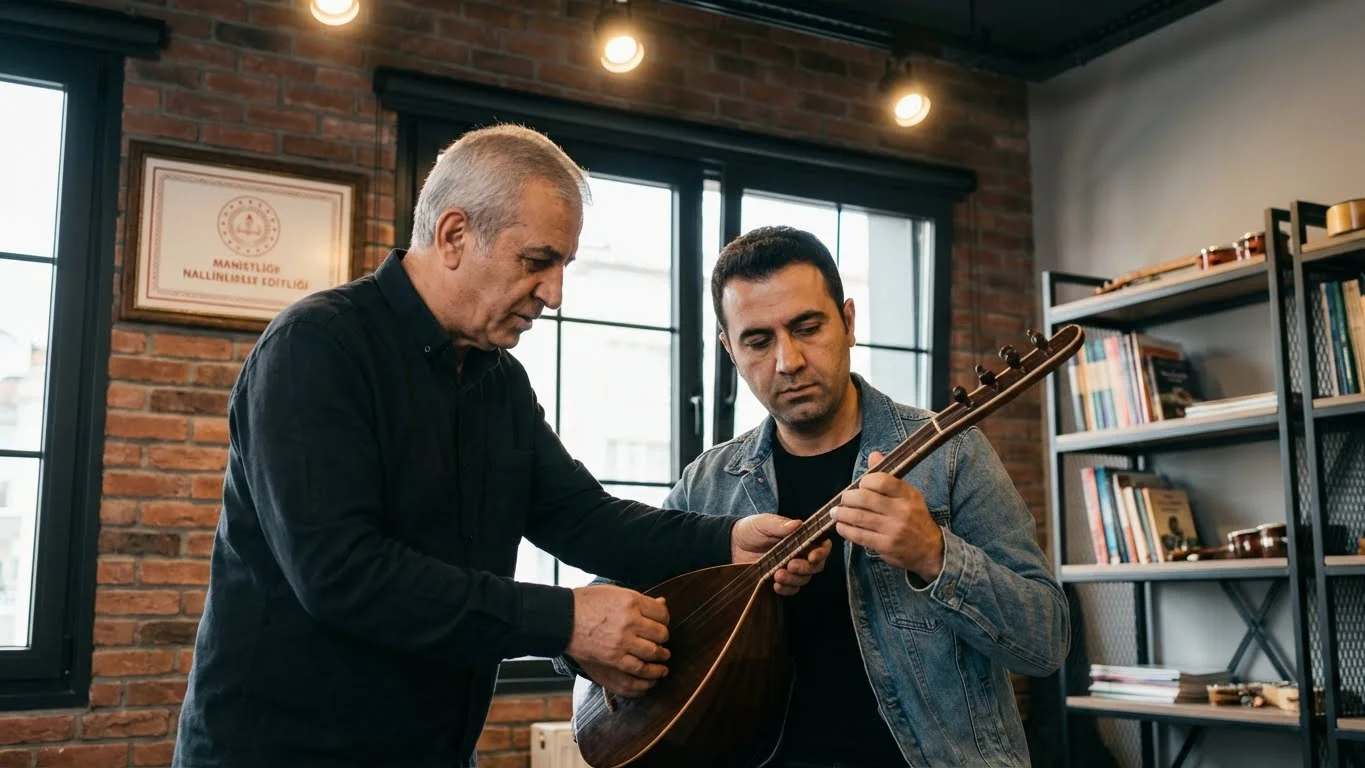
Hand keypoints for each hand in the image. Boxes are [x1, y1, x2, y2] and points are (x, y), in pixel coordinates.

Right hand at [565, 584, 669, 697]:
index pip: (662, 614)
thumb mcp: (615, 592)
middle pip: (661, 634)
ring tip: (663, 661)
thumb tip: (662, 605)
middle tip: (662, 643)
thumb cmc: (588, 602)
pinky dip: (649, 676)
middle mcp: (629, 622)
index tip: (661, 623)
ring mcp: (621, 643)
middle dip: (664, 639)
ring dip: (661, 659)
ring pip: (653, 654)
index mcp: (631, 602)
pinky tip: (653, 676)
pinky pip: (638, 671)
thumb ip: (640, 600)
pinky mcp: (613, 660)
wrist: (563, 618)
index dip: (664, 620)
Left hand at [731, 513, 832, 595]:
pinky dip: (786, 589)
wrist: (732, 545)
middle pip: (815, 566)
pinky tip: (776, 584)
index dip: (821, 552)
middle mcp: (799, 554)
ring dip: (794, 579)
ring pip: (804, 579)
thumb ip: (779, 525)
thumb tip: (797, 524)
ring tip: (778, 574)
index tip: (812, 556)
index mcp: (800, 538)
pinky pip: (791, 589)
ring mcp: (790, 569)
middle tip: (791, 565)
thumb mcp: (763, 523)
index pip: (821, 546)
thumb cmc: (751, 529)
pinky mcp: (780, 580)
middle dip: (806, 568)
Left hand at [830, 450, 944, 580]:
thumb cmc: (914, 518)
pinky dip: (845, 529)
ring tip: (836, 513)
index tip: (859, 486)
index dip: (864, 481)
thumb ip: (888, 477)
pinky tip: (841, 526)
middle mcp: (902, 510)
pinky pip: (859, 535)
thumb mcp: (908, 495)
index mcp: (908, 494)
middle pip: (865, 498)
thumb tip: (873, 455)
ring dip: (842, 514)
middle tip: (843, 500)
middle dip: (848, 498)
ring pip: (859, 517)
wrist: (930, 549)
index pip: (881, 480)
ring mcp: (894, 529)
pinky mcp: (886, 545)